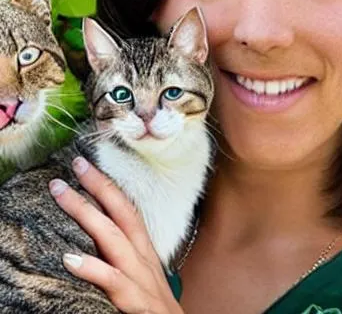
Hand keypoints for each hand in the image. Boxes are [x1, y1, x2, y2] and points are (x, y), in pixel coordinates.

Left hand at [49, 157, 183, 313]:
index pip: (126, 209)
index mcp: (143, 248)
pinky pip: (112, 281)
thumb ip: (125, 252)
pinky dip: (92, 268)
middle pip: (121, 214)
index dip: (107, 186)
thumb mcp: (143, 271)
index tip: (86, 166)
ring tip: (63, 195)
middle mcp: (142, 256)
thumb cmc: (153, 302)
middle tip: (74, 167)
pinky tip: (70, 259)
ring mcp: (140, 276)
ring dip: (86, 213)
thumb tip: (98, 232)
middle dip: (98, 188)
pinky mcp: (136, 299)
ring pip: (113, 238)